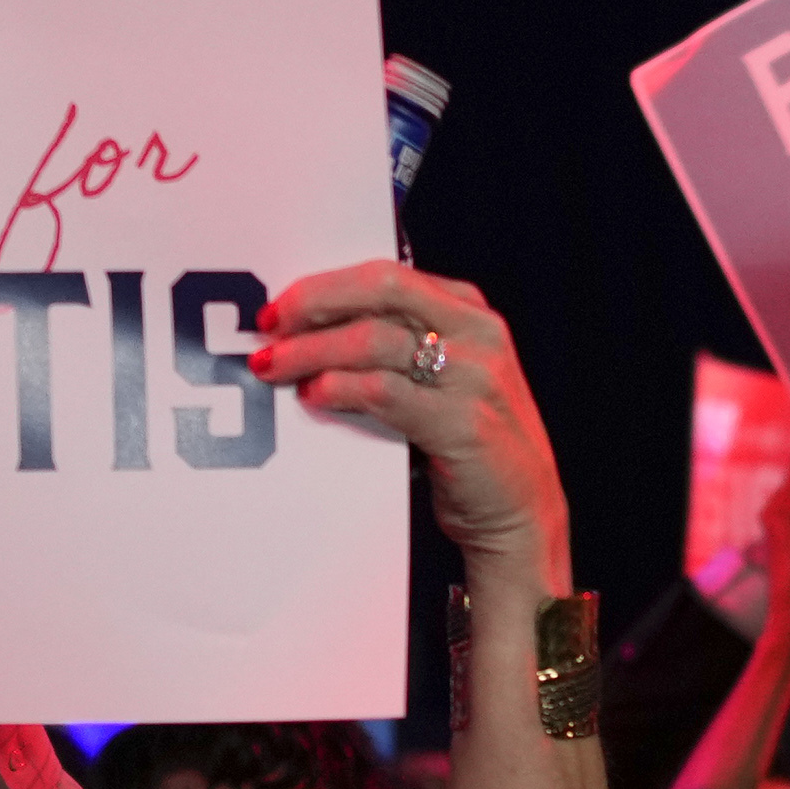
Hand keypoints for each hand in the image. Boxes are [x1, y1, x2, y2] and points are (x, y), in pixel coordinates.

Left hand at [253, 262, 564, 573]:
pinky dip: (341, 389)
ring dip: (313, 351)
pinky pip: (386, 392)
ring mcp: (474, 377)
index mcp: (470, 313)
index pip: (386, 275)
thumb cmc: (469, 445)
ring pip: (375, 340)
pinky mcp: (463, 424)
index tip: (280, 307)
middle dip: (314, 305)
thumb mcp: (444, 378)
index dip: (325, 285)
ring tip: (276, 367)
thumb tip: (313, 333)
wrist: (521, 513)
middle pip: (380, 291)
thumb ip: (399, 348)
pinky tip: (315, 396)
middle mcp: (477, 334)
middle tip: (268, 329)